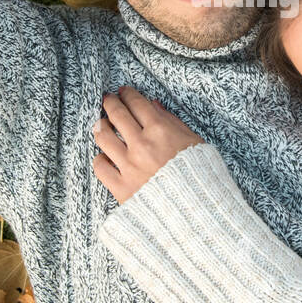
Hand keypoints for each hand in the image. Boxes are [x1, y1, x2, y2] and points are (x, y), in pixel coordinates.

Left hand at [91, 86, 204, 203]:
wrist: (199, 211)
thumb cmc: (201, 175)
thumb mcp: (194, 142)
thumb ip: (172, 121)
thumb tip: (153, 105)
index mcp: (161, 131)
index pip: (137, 104)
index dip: (128, 94)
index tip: (123, 91)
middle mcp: (142, 146)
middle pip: (116, 115)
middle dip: (110, 102)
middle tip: (108, 99)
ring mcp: (129, 166)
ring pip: (103, 138)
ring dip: (101, 126)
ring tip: (101, 124)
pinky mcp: (122, 188)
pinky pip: (100, 167)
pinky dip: (100, 159)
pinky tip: (105, 156)